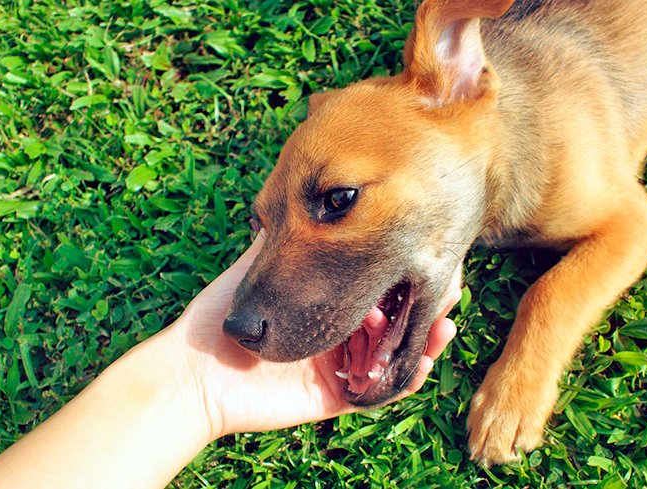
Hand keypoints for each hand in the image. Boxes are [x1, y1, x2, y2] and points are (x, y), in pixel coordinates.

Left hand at [166, 231, 459, 439]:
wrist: (194, 371)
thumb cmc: (218, 317)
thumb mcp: (257, 265)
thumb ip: (286, 237)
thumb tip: (308, 193)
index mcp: (323, 302)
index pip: (375, 286)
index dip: (404, 275)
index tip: (427, 253)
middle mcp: (336, 333)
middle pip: (395, 321)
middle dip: (426, 306)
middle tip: (452, 288)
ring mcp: (338, 367)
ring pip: (396, 355)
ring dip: (426, 340)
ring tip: (445, 322)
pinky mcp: (335, 397)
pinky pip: (381, 393)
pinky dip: (406, 378)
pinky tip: (424, 357)